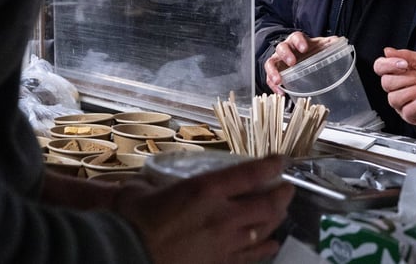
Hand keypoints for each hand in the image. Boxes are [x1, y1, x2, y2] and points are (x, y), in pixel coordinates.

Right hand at [112, 155, 294, 263]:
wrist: (127, 256)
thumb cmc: (131, 220)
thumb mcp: (139, 190)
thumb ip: (151, 182)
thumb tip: (142, 180)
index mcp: (205, 190)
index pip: (249, 174)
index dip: (270, 166)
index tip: (280, 161)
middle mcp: (222, 215)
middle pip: (266, 205)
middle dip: (282, 195)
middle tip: (288, 188)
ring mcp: (224, 242)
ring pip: (264, 230)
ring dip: (276, 219)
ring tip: (281, 211)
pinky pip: (251, 256)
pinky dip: (265, 248)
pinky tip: (271, 244)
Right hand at [264, 31, 339, 93]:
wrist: (303, 56)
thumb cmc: (311, 50)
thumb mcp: (322, 46)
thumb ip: (330, 44)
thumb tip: (340, 42)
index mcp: (297, 41)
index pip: (296, 37)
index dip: (298, 42)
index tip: (304, 48)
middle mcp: (286, 49)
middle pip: (281, 48)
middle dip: (285, 55)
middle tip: (292, 62)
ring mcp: (279, 61)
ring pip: (271, 63)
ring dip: (273, 71)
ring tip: (278, 80)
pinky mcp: (276, 72)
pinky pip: (269, 78)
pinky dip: (273, 86)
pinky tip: (280, 92)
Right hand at [374, 47, 415, 124]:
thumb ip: (407, 55)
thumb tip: (387, 51)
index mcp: (396, 72)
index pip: (380, 67)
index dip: (388, 65)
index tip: (403, 64)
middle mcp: (396, 88)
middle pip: (386, 83)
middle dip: (407, 78)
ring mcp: (401, 103)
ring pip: (395, 98)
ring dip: (414, 91)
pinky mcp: (410, 116)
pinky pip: (407, 111)